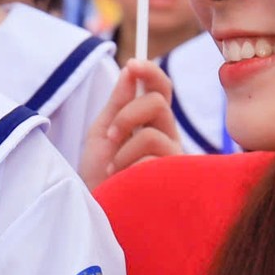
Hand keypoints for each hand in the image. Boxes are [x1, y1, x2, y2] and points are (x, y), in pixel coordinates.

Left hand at [79, 60, 182, 189]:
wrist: (100, 210)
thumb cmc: (99, 175)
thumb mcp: (102, 133)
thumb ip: (118, 103)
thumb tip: (129, 69)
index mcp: (151, 123)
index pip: (160, 90)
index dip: (150, 73)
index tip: (132, 64)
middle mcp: (168, 137)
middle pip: (158, 103)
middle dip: (126, 115)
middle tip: (110, 136)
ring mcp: (173, 159)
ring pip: (152, 134)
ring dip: (123, 151)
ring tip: (114, 171)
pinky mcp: (175, 180)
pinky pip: (151, 161)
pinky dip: (128, 170)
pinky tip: (125, 185)